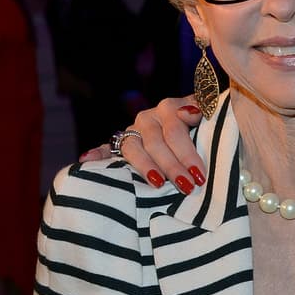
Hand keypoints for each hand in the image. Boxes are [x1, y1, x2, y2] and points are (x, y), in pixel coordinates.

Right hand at [85, 96, 207, 193]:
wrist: (192, 119)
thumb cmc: (203, 121)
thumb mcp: (208, 112)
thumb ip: (203, 109)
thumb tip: (188, 112)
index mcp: (169, 107)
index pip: (175, 131)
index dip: (187, 154)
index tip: (199, 174)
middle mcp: (148, 117)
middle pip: (156, 143)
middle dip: (172, 166)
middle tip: (186, 186)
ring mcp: (133, 130)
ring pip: (134, 148)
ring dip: (145, 167)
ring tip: (158, 184)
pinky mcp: (121, 142)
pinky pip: (106, 148)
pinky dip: (96, 153)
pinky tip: (86, 160)